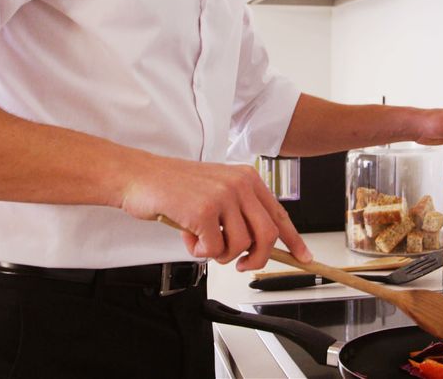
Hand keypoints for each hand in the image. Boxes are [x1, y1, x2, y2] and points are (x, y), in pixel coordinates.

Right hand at [119, 156, 311, 270]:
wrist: (140, 176)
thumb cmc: (175, 188)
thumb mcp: (216, 192)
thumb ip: (239, 213)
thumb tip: (258, 246)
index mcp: (247, 178)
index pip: (279, 213)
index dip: (293, 239)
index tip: (302, 256)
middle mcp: (240, 184)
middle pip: (268, 235)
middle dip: (257, 258)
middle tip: (242, 265)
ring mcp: (223, 196)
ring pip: (241, 246)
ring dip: (220, 254)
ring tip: (203, 242)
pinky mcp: (205, 211)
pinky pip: (214, 249)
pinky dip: (200, 252)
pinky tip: (189, 238)